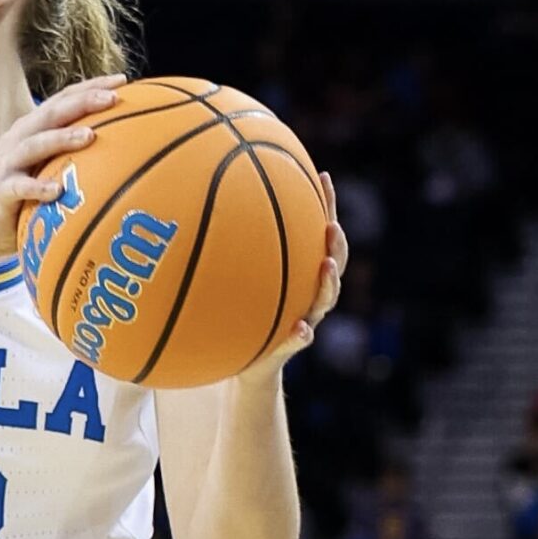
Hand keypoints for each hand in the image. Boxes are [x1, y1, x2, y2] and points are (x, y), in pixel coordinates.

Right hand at [0, 80, 125, 268]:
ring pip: (35, 144)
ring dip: (62, 138)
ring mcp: (7, 164)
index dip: (91, 86)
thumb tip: (121, 150)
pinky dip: (37, 188)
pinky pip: (20, 188)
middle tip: (113, 98)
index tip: (123, 80)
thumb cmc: (23, 201)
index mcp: (32, 129)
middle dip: (83, 102)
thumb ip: (72, 155)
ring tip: (89, 136)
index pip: (64, 100)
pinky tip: (57, 191)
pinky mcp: (0, 191)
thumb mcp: (47, 170)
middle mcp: (18, 139)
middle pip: (52, 113)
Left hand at [239, 171, 347, 378]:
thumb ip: (232, 251)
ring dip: (328, 282)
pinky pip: (300, 340)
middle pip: (334, 263)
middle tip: (331, 226)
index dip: (325, 205)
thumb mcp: (235, 280)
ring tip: (325, 265)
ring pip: (325, 299)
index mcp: (300, 271)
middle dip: (336, 243)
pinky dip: (301, 334)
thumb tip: (201, 204)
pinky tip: (300, 329)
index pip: (318, 232)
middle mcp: (309, 292)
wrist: (243, 361)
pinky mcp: (291, 345)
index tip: (323, 177)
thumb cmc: (238, 314)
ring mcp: (305, 318)